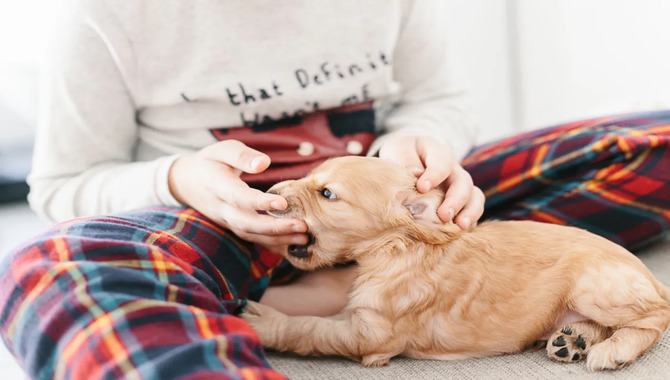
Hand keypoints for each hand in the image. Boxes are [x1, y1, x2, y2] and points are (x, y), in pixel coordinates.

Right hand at [168, 140, 308, 252]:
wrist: (187, 182)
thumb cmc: (211, 162)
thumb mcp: (222, 150)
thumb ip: (242, 156)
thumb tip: (264, 163)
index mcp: (216, 185)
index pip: (238, 197)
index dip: (259, 203)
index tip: (284, 203)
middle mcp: (220, 208)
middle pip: (246, 223)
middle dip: (275, 228)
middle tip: (303, 225)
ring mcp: (226, 221)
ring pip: (250, 235)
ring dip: (277, 239)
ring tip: (304, 236)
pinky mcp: (233, 227)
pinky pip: (252, 240)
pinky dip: (272, 244)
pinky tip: (293, 243)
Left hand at [378, 135, 484, 229]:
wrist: (406, 161)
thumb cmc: (402, 156)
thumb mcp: (398, 150)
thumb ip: (405, 159)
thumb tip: (416, 173)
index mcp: (438, 154)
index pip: (442, 162)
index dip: (434, 175)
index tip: (421, 188)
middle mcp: (453, 171)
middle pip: (463, 183)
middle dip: (455, 200)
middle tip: (443, 216)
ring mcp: (460, 188)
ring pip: (475, 197)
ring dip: (470, 212)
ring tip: (460, 227)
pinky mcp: (461, 204)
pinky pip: (472, 213)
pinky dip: (469, 223)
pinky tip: (459, 235)